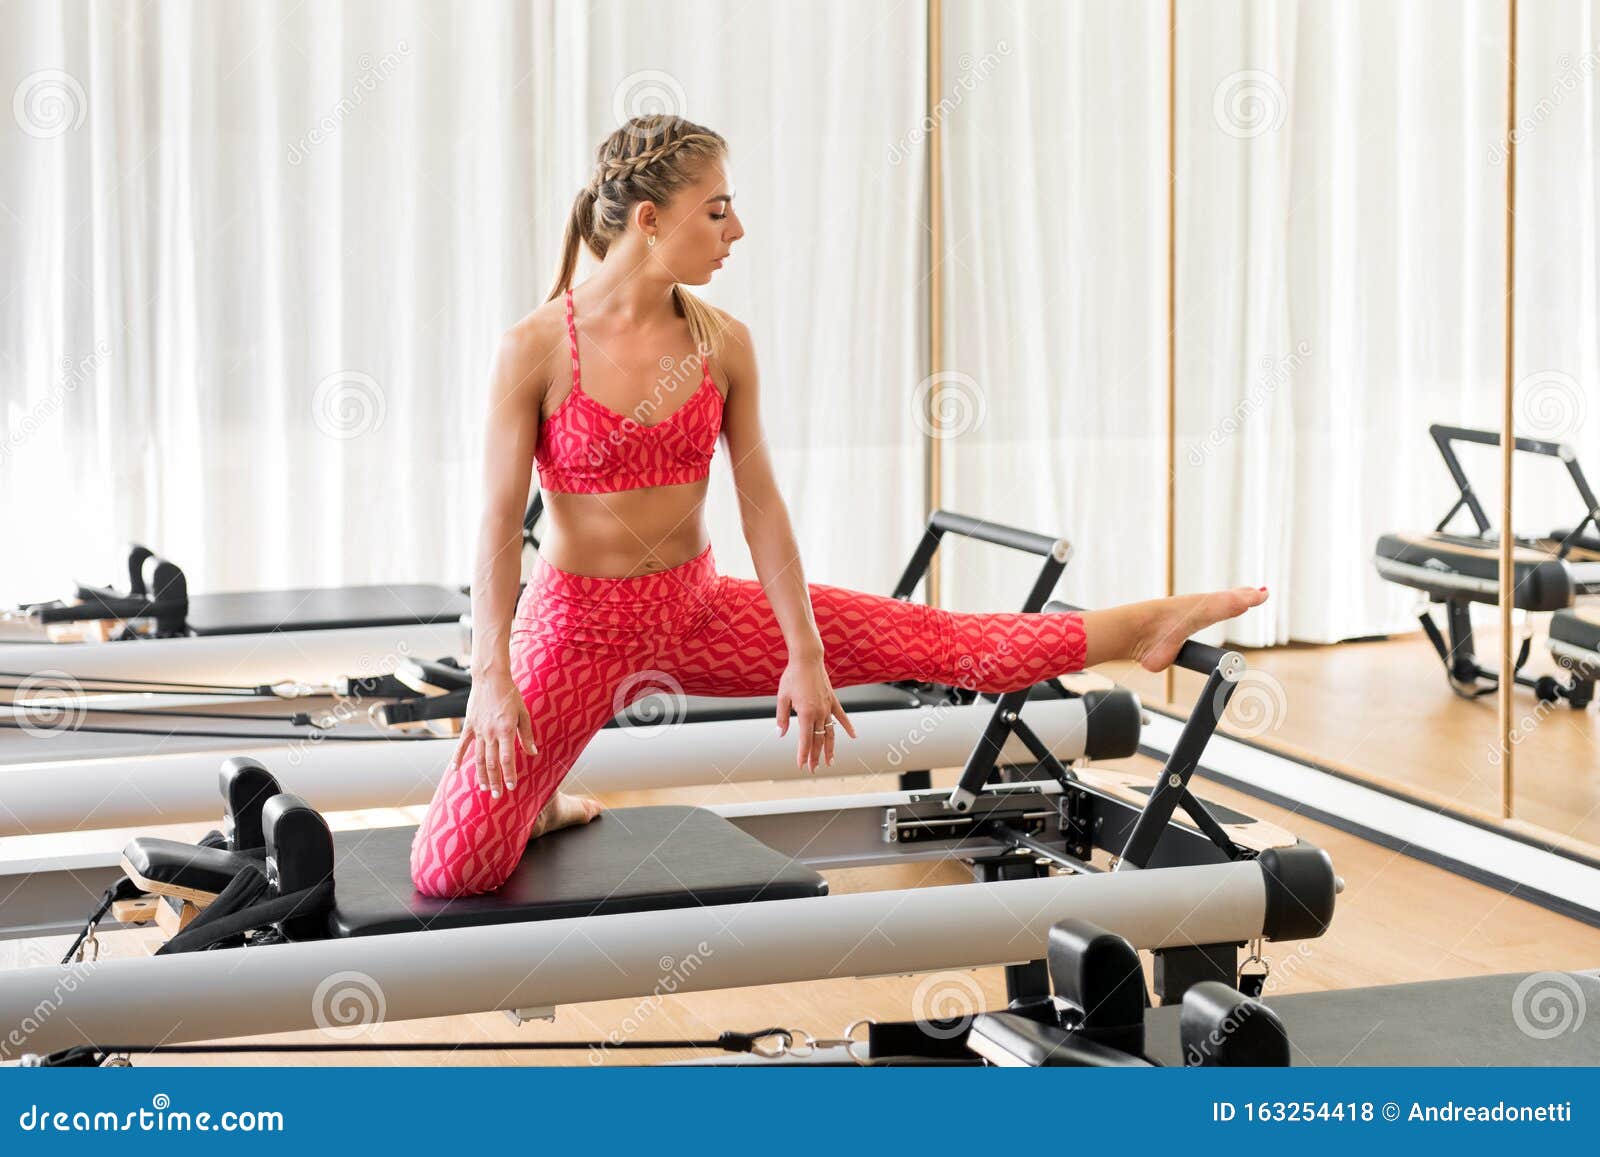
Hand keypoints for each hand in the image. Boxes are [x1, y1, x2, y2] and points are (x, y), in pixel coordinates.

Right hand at [451, 669, 536, 798]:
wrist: (490, 678)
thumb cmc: (510, 695)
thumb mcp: (523, 713)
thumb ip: (527, 735)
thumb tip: (533, 753)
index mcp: (506, 730)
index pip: (508, 758)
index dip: (510, 774)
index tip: (512, 787)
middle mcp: (491, 733)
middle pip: (492, 762)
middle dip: (496, 780)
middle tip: (498, 795)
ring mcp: (478, 730)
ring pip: (478, 758)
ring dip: (481, 774)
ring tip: (485, 787)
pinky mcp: (469, 726)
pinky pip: (462, 745)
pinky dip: (458, 758)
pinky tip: (455, 770)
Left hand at [775, 655, 856, 771]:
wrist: (807, 659)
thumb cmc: (792, 676)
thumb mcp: (782, 697)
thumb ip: (782, 717)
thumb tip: (781, 734)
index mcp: (806, 713)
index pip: (805, 740)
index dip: (803, 754)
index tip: (801, 766)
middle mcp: (819, 712)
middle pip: (818, 740)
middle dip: (815, 756)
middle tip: (813, 769)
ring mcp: (828, 707)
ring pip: (830, 732)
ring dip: (830, 748)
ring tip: (830, 762)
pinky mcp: (832, 700)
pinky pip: (842, 717)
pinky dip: (848, 727)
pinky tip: (854, 737)